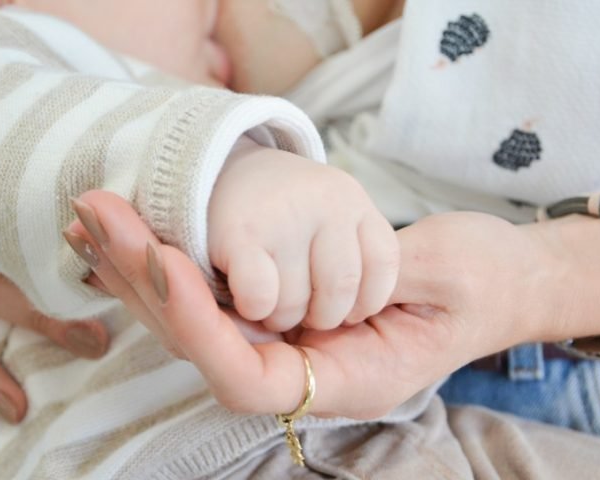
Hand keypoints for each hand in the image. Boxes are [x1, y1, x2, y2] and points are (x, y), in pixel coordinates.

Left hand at [69, 197, 558, 418]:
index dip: (202, 327)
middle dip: (147, 282)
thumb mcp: (450, 276)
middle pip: (206, 346)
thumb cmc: (488, 283)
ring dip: (141, 270)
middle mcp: (311, 369)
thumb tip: (303, 272)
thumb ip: (385, 277)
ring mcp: (293, 340)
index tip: (168, 260)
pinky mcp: (285, 311)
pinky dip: (171, 263)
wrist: (505, 281)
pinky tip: (132, 229)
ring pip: (198, 322)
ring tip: (94, 214)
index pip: (252, 378)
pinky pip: (216, 296)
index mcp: (352, 378)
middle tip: (97, 216)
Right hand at [208, 139, 398, 331]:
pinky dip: (256, 309)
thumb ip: (355, 259)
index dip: (367, 300)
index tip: (345, 309)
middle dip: (321, 317)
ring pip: (297, 301)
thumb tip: (373, 316)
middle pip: (342, 291)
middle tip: (302, 313)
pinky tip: (248, 300)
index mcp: (353, 202)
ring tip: (271, 304)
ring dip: (282, 317)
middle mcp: (324, 202)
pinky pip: (261, 295)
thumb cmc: (281, 219)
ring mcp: (282, 215)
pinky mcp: (239, 232)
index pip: (385, 265)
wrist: (214, 173)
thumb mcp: (329, 223)